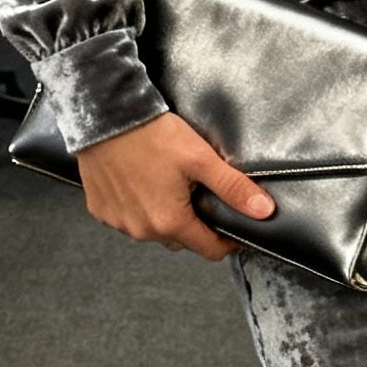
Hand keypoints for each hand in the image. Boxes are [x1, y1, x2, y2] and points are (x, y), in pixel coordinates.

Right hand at [76, 112, 274, 259]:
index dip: (227, 240)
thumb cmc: (151, 134)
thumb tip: (265, 211)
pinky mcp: (101, 210)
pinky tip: (142, 184)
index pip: (209, 250)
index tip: (233, 225)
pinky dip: (138, 209)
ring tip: (169, 186)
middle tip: (199, 194)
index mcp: (170, 222)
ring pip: (153, 231)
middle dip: (194, 224)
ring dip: (165, 217)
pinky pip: (128, 219)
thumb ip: (233, 188)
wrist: (105, 116)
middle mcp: (142, 230)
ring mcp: (118, 222)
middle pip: (181, 240)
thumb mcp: (200, 159)